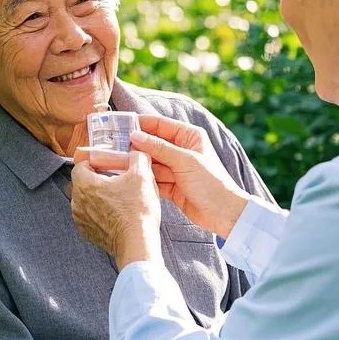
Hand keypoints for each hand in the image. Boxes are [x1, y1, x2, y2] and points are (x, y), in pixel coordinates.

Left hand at [71, 150, 162, 268]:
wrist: (137, 243)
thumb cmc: (136, 211)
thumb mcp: (142, 176)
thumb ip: (137, 158)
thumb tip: (136, 154)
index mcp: (85, 184)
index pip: (80, 165)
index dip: (94, 161)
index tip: (107, 163)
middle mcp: (77, 202)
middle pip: (81, 182)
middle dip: (96, 178)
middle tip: (114, 178)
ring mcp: (81, 219)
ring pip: (85, 200)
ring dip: (98, 196)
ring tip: (117, 197)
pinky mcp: (88, 232)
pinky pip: (90, 216)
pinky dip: (100, 212)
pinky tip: (116, 213)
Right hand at [131, 114, 250, 238]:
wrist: (223, 214)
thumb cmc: (211, 183)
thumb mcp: (184, 161)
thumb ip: (158, 148)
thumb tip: (135, 135)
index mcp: (189, 136)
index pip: (160, 125)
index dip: (141, 124)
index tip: (121, 126)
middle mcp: (181, 150)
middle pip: (153, 144)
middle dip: (137, 147)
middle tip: (114, 148)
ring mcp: (176, 169)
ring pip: (151, 163)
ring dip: (139, 165)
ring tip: (119, 165)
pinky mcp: (171, 186)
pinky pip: (153, 179)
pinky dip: (144, 179)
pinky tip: (131, 179)